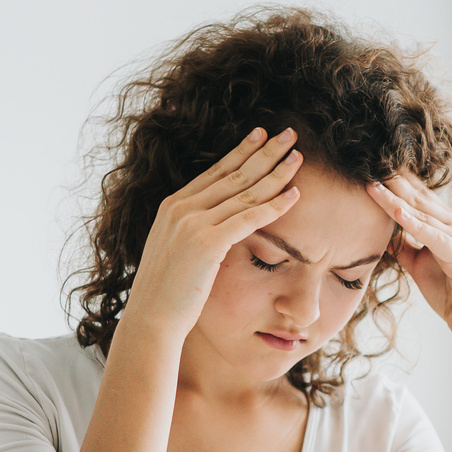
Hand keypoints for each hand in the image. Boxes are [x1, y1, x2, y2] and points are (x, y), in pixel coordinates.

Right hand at [118, 127, 303, 343]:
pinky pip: (249, 218)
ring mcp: (193, 223)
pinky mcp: (207, 242)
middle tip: (290, 134)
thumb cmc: (168, 294)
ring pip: (245, 191)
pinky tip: (295, 195)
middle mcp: (182, 207)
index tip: (261, 135)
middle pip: (233, 173)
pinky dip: (274, 206)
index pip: (215, 172)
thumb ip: (193, 233)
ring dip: (276, 172)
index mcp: (173, 206)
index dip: (241, 151)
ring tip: (299, 157)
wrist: (152, 317)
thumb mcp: (177, 253)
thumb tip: (212, 230)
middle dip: (265, 151)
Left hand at [369, 175, 451, 348]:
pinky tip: (396, 213)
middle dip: (391, 182)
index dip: (393, 182)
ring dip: (395, 199)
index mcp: (445, 224)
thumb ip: (404, 246)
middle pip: (417, 198)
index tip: (369, 167)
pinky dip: (414, 224)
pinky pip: (432, 236)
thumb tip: (382, 234)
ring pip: (421, 214)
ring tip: (373, 184)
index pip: (416, 196)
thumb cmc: (450, 292)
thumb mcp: (419, 264)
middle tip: (366, 163)